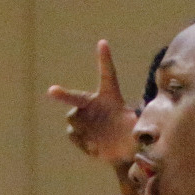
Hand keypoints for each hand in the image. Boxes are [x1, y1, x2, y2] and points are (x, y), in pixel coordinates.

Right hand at [46, 41, 142, 194]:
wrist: (121, 151)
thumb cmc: (131, 133)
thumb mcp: (137, 127)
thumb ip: (137, 123)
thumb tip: (142, 122)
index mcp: (109, 96)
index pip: (108, 75)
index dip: (105, 59)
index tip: (103, 43)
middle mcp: (92, 105)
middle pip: (75, 97)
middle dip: (62, 94)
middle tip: (52, 91)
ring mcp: (82, 119)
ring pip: (73, 119)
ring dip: (83, 129)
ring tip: (99, 137)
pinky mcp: (77, 134)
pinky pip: (74, 136)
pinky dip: (83, 143)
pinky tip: (96, 147)